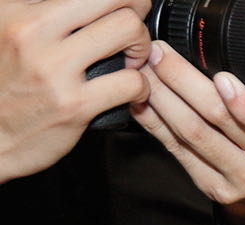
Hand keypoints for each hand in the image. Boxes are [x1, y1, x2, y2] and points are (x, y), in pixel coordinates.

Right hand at [0, 0, 148, 182]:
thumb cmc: (4, 85)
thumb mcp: (9, 34)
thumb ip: (42, 14)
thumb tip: (84, 8)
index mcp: (19, 11)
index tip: (121, 9)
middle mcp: (32, 32)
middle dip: (135, 12)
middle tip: (131, 33)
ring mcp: (54, 68)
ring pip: (128, 30)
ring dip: (141, 47)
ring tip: (130, 63)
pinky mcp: (74, 105)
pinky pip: (132, 81)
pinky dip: (141, 86)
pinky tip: (129, 92)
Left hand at [129, 41, 244, 224]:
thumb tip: (214, 49)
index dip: (244, 103)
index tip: (221, 76)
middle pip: (219, 120)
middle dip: (183, 81)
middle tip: (159, 54)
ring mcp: (241, 179)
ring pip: (191, 133)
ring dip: (161, 97)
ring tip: (143, 71)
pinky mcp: (215, 188)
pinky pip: (177, 150)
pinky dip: (154, 121)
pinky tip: (142, 101)